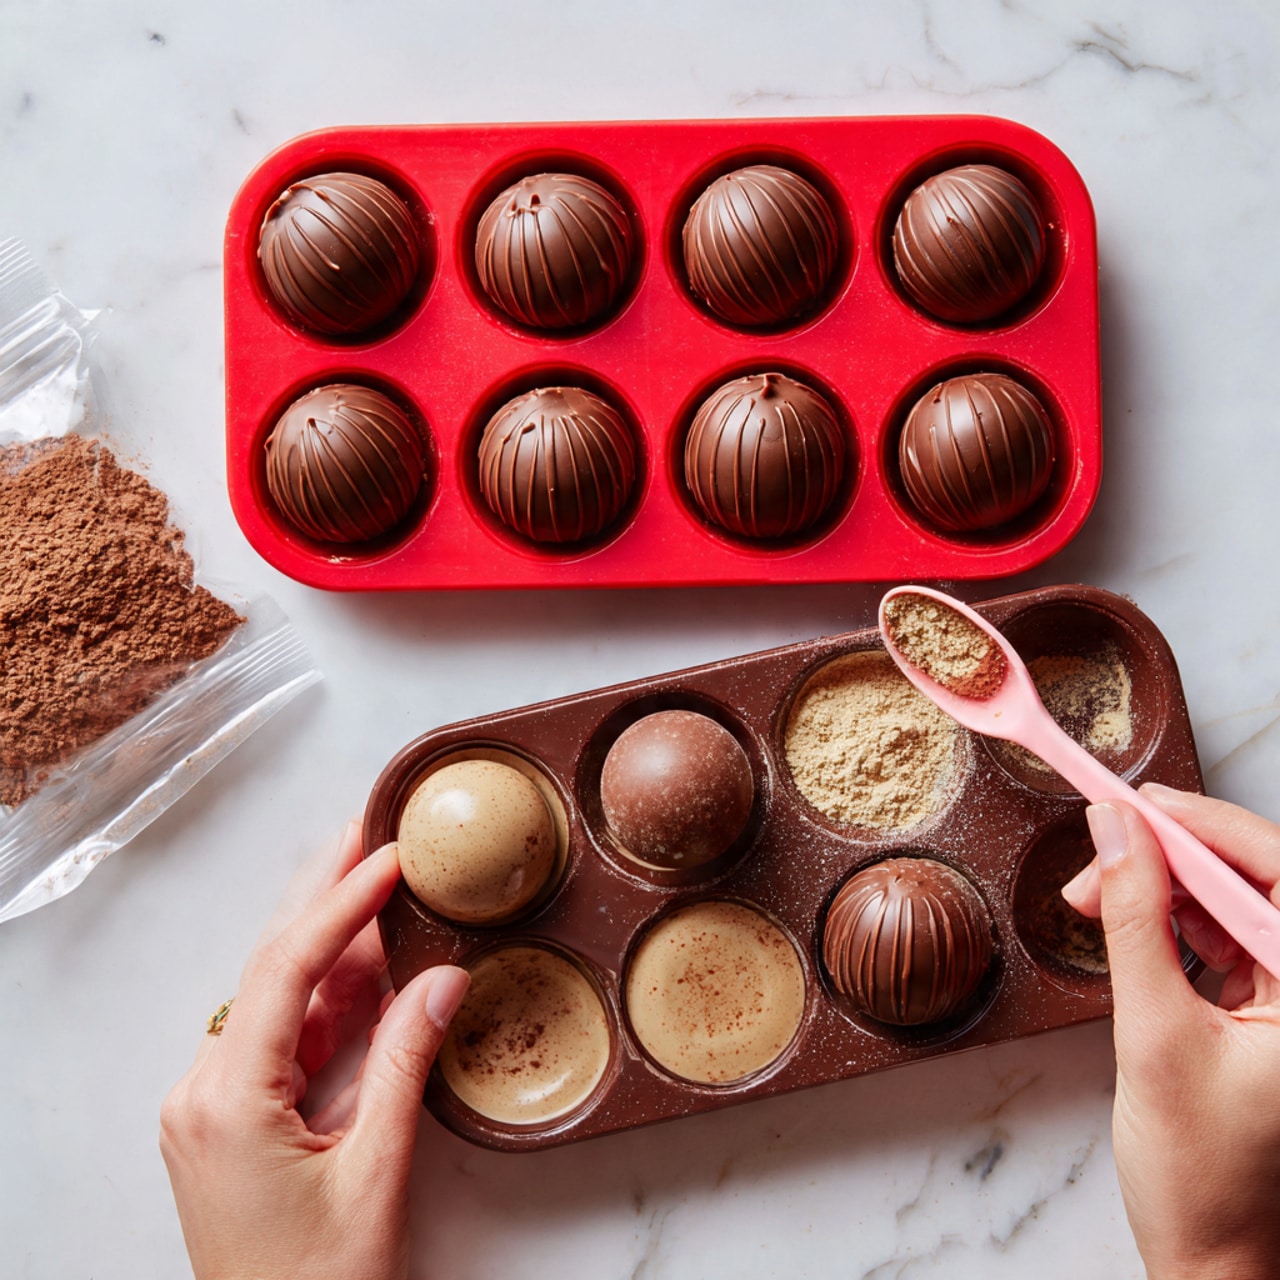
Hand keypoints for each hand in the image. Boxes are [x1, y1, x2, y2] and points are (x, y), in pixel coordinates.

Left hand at [160, 823, 468, 1279]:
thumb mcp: (374, 1172)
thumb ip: (405, 1064)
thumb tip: (444, 978)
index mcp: (225, 1102)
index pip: (286, 970)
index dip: (340, 903)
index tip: (387, 855)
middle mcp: (202, 1092)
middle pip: (270, 967)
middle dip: (322, 894)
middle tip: (369, 830)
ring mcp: (211, 1106)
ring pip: (277, 998)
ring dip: (331, 944)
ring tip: (381, 882)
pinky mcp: (231, 1121)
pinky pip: (282, 1039)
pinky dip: (329, 1001)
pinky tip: (370, 963)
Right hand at [1062, 784, 1279, 1279]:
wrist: (1210, 1255)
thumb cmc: (1200, 1173)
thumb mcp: (1154, 1034)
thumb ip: (1134, 922)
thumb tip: (1113, 832)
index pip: (1279, 873)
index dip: (1208, 826)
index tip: (1137, 801)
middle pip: (1252, 881)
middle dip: (1171, 855)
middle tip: (1100, 848)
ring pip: (1228, 902)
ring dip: (1159, 885)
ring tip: (1092, 895)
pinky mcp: (1264, 1008)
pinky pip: (1218, 934)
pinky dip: (1166, 919)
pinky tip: (1123, 918)